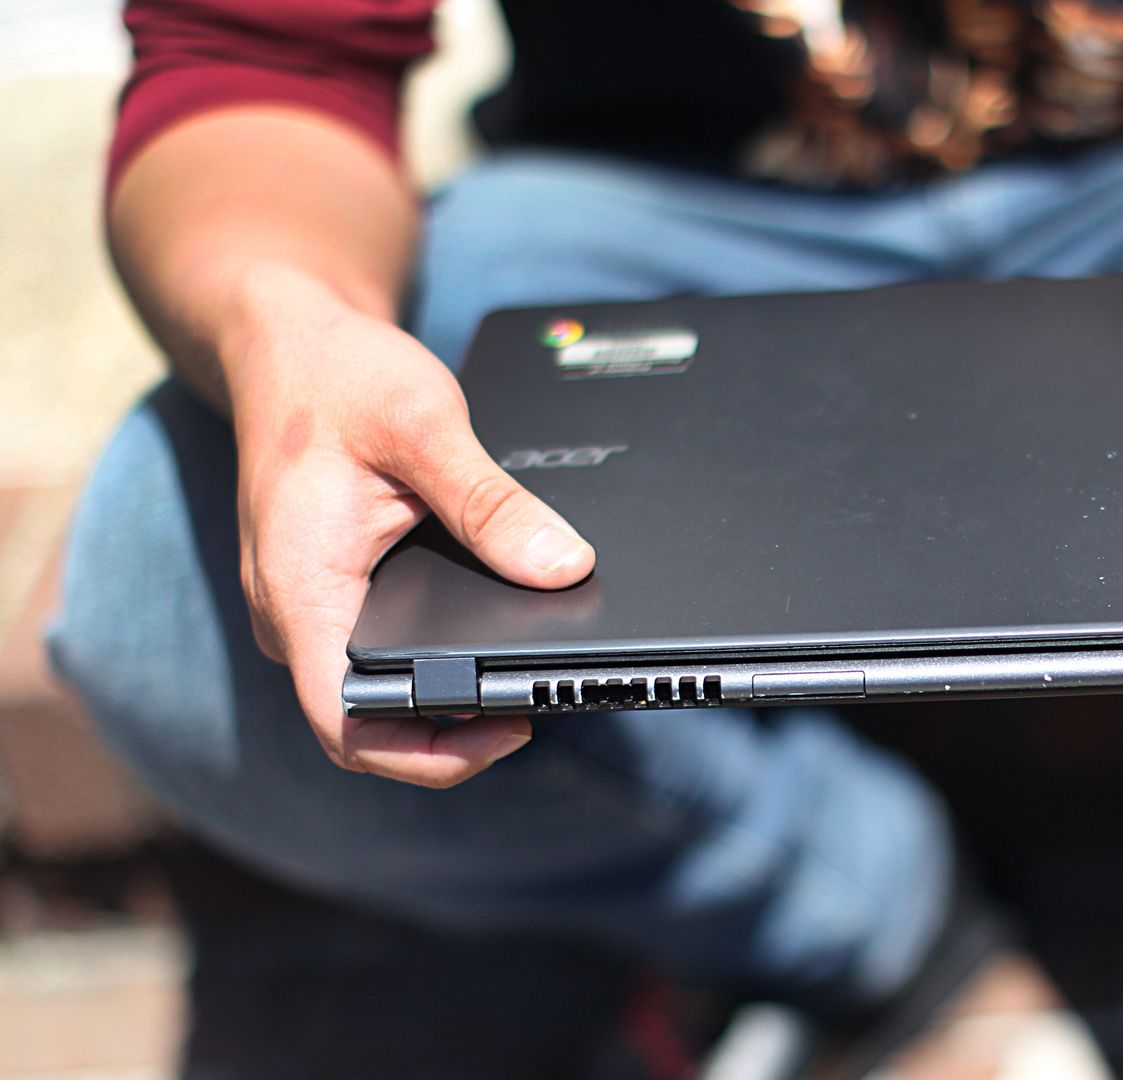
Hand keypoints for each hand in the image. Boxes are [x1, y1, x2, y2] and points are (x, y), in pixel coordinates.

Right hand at [228, 272, 594, 786]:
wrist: (287, 341)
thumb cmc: (334, 375)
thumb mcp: (424, 425)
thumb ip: (491, 502)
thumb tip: (562, 565)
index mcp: (302, 586)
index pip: (346, 721)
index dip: (429, 752)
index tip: (509, 728)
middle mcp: (296, 613)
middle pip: (368, 723)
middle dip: (454, 735)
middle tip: (537, 711)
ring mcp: (313, 608)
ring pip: (377, 695)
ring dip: (449, 704)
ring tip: (524, 685)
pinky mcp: (336, 594)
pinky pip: (382, 656)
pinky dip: (440, 666)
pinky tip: (494, 648)